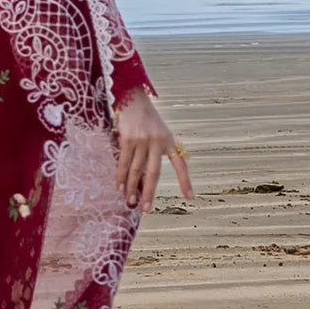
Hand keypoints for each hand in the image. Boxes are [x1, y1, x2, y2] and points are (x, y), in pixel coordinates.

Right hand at [113, 87, 193, 212]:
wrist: (134, 99)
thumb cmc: (147, 120)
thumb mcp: (159, 134)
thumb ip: (156, 153)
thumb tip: (144, 181)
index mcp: (170, 141)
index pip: (181, 164)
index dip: (185, 181)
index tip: (189, 197)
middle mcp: (157, 142)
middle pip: (153, 173)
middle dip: (149, 192)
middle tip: (146, 208)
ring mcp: (142, 141)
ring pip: (136, 170)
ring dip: (131, 188)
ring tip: (130, 202)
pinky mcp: (127, 139)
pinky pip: (124, 162)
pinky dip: (121, 176)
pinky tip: (119, 186)